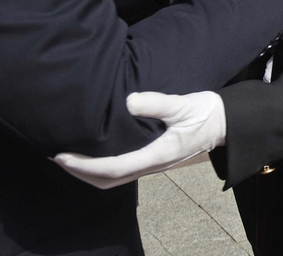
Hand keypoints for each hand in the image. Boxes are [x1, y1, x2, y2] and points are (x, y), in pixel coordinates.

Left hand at [54, 91, 225, 189]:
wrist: (226, 123)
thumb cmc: (206, 113)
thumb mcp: (184, 105)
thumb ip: (158, 103)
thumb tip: (129, 101)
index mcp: (158, 154)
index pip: (114, 168)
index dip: (85, 165)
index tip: (63, 156)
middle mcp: (152, 165)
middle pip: (108, 181)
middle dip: (79, 173)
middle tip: (56, 157)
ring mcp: (152, 165)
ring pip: (113, 180)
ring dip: (87, 173)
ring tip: (68, 159)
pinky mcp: (152, 160)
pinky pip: (121, 172)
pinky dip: (99, 169)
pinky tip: (92, 155)